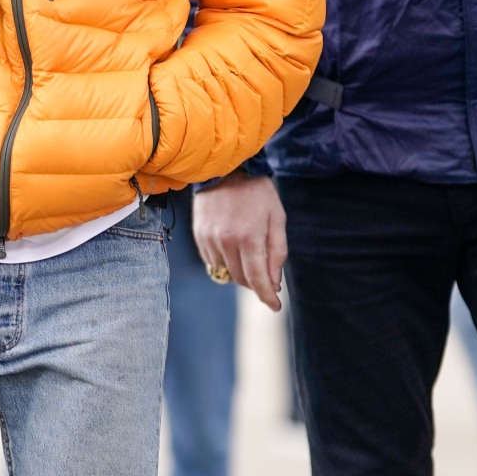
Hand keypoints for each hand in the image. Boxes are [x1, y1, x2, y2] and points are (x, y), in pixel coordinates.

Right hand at [192, 174, 288, 312]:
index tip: (275, 306)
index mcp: (249, 237)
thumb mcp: (277, 218)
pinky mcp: (199, 236)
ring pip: (226, 272)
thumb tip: (274, 282)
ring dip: (240, 271)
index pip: (258, 279)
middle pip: (241, 279)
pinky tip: (233, 246)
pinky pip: (212, 261)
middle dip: (256, 282)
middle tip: (267, 275)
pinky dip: (225, 261)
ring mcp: (209, 239)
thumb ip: (277, 252)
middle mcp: (226, 241)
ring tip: (248, 254)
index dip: (267, 296)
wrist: (226, 168)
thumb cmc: (257, 192)